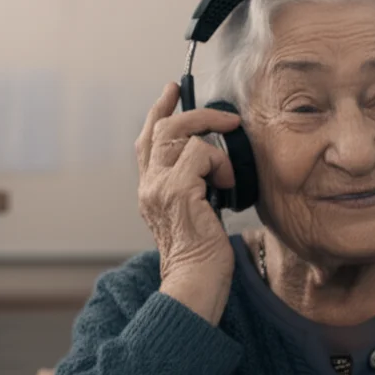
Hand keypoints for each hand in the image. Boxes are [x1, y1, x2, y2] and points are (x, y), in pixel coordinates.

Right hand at [135, 82, 241, 324]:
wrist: (195, 284)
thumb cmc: (202, 257)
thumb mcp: (194, 214)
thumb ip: (194, 187)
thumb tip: (214, 163)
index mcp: (150, 190)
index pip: (147, 140)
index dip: (159, 111)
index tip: (172, 91)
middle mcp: (149, 186)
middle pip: (162, 128)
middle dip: (194, 113)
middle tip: (225, 117)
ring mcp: (159, 187)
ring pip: (181, 135)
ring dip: (214, 146)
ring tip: (228, 175)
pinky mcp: (178, 191)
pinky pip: (201, 154)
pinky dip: (220, 165)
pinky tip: (228, 187)